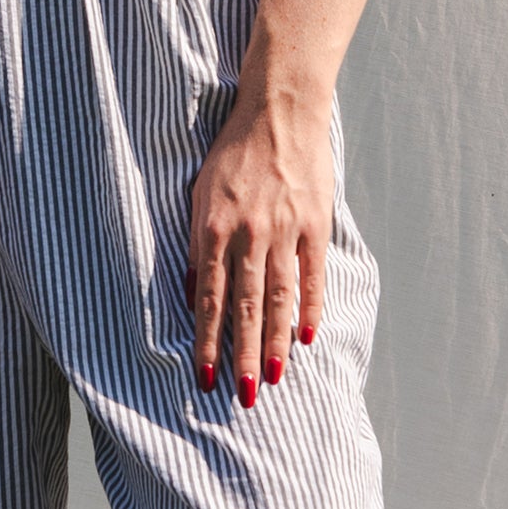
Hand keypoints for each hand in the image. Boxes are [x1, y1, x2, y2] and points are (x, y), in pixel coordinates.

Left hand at [187, 76, 330, 405]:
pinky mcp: (315, 224)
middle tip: (244, 397)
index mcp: (215, 228)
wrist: (280, 111)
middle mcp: (250, 235)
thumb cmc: (233, 152)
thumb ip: (196, 243)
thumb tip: (192, 292)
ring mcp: (286, 231)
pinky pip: (312, 276)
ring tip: (274, 378)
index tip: (203, 375)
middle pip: (245, 307)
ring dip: (274, 343)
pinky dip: (310, 308)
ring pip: (279, 298)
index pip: (209, 298)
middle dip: (242, 356)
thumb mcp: (199, 192)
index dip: (207, 340)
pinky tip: (306, 338)